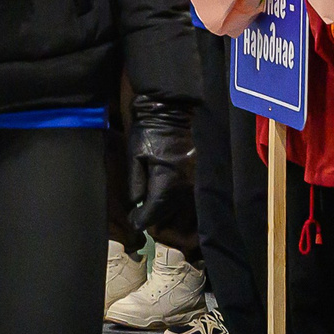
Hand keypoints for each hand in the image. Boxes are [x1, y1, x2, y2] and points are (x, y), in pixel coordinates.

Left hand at [128, 93, 199, 235]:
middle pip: (168, 211)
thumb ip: (135, 183)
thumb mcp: (135, 156)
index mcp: (167, 180)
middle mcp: (186, 185)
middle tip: (139, 217)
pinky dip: (178, 202)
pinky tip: (167, 201)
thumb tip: (136, 204)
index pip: (155, 210)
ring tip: (152, 210)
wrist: (173, 111)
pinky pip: (189, 196)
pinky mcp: (201, 175)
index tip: (133, 222)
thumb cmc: (149, 131)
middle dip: (153, 216)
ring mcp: (196, 181)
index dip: (142, 219)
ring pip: (180, 206)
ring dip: (166, 212)